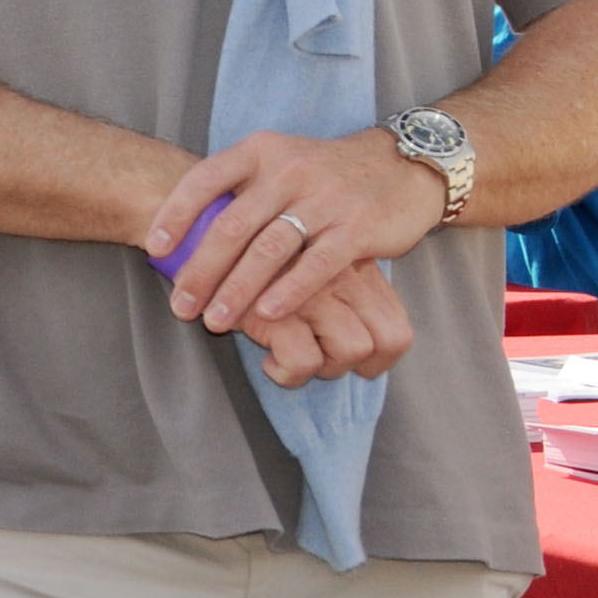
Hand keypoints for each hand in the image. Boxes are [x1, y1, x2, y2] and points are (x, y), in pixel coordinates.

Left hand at [144, 125, 445, 338]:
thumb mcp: (279, 163)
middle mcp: (289, 170)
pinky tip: (267, 316)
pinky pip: (316, 264)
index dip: (175, 214)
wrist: (400, 166)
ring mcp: (325, 198)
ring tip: (214, 321)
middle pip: (233, 224)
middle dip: (201, 270)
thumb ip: (238, 191)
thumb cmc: (325, 175)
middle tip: (181, 307)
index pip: (206, 179)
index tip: (154, 251)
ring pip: (270, 249)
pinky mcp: (356, 227)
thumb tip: (183, 237)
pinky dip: (289, 292)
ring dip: (237, 290)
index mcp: (262, 151)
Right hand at [253, 259, 411, 386]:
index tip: (346, 359)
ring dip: (323, 368)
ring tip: (290, 359)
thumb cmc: (254, 249)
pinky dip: (286, 373)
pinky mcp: (277, 308)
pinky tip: (266, 359)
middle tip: (317, 361)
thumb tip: (352, 336)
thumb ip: (335, 287)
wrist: (201, 224)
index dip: (381, 358)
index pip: (396, 327)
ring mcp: (314, 290)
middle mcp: (343, 276)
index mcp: (354, 266)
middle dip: (353, 367)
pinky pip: (303, 361)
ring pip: (352, 350)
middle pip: (384, 340)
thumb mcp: (307, 259)